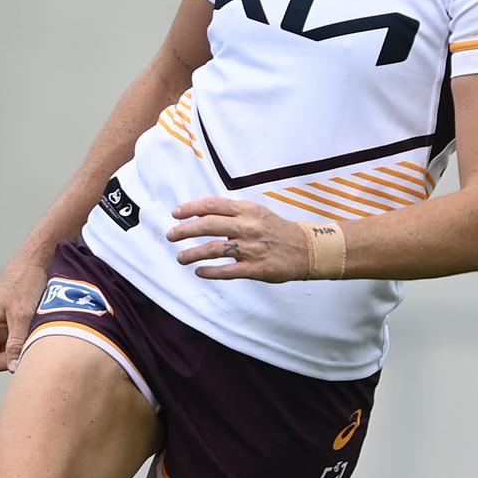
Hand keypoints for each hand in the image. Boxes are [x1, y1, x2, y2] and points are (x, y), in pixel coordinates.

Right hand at [0, 258, 49, 406]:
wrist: (35, 261)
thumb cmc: (26, 283)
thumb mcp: (23, 314)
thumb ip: (17, 343)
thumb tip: (13, 368)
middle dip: (8, 360)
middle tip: (28, 343)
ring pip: (3, 354)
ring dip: (17, 350)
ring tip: (32, 329)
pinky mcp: (7, 325)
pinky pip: (11, 344)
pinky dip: (21, 343)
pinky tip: (32, 329)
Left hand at [166, 197, 308, 281]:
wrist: (306, 248)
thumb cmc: (277, 230)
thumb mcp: (257, 213)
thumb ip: (232, 213)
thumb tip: (202, 215)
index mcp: (247, 210)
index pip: (212, 205)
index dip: (191, 209)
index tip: (176, 213)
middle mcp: (248, 227)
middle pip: (209, 225)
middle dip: (185, 230)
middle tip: (171, 235)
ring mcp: (251, 248)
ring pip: (215, 250)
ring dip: (193, 254)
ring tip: (180, 258)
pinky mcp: (256, 268)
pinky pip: (228, 271)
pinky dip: (211, 271)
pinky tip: (199, 272)